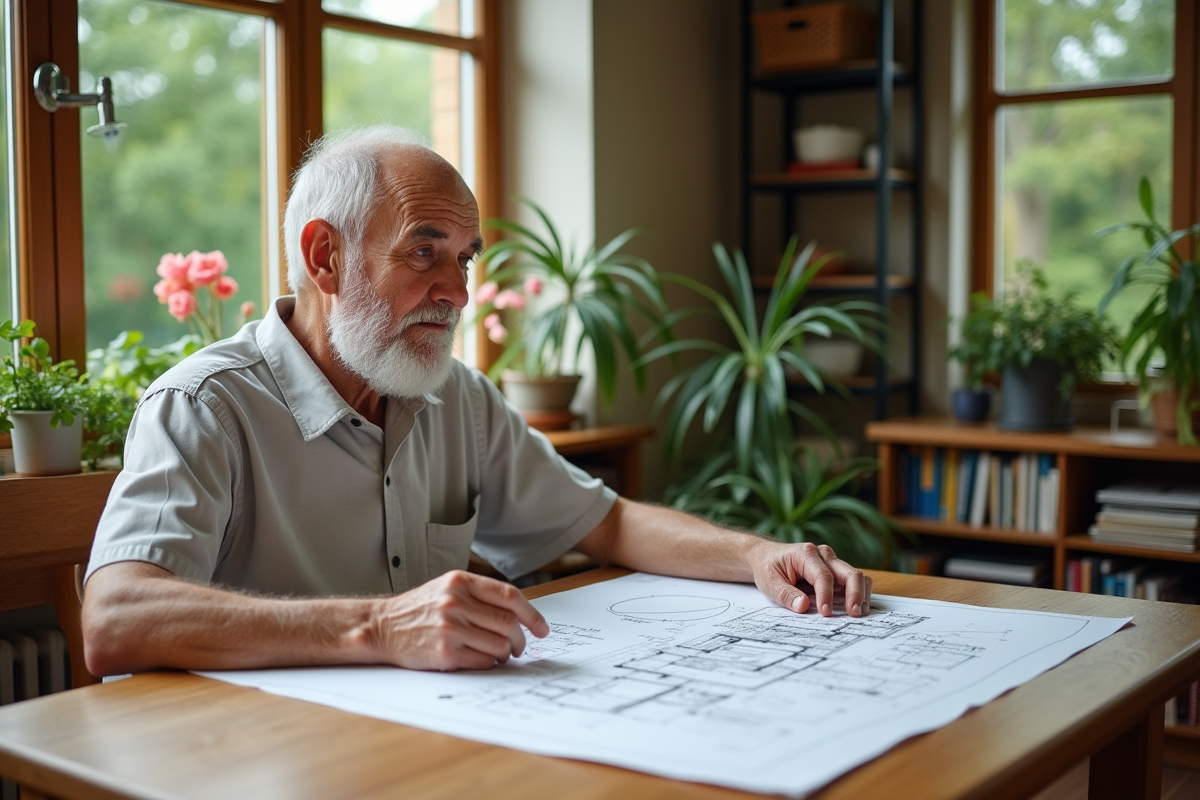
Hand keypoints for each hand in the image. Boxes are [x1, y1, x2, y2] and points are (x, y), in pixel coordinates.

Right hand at [370, 570, 549, 670]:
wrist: (381, 627)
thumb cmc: (419, 609)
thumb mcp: (447, 587)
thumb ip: (480, 594)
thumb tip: (520, 614)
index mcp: (461, 582)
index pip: (509, 596)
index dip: (532, 614)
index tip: (542, 628)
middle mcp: (456, 603)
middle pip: (508, 623)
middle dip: (521, 639)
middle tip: (520, 646)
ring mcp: (450, 628)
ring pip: (499, 645)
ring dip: (506, 654)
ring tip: (500, 654)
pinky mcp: (444, 654)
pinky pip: (483, 662)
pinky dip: (489, 663)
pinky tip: (482, 659)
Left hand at [750, 541, 871, 617]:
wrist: (766, 556)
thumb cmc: (768, 567)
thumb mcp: (769, 582)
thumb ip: (786, 594)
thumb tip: (803, 606)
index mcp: (806, 554)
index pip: (823, 576)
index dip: (826, 596)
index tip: (825, 613)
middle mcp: (824, 555)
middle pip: (849, 573)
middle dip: (855, 594)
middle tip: (854, 614)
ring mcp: (832, 562)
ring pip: (856, 576)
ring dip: (861, 595)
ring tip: (858, 613)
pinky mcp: (835, 571)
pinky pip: (854, 581)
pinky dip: (858, 593)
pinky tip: (854, 608)